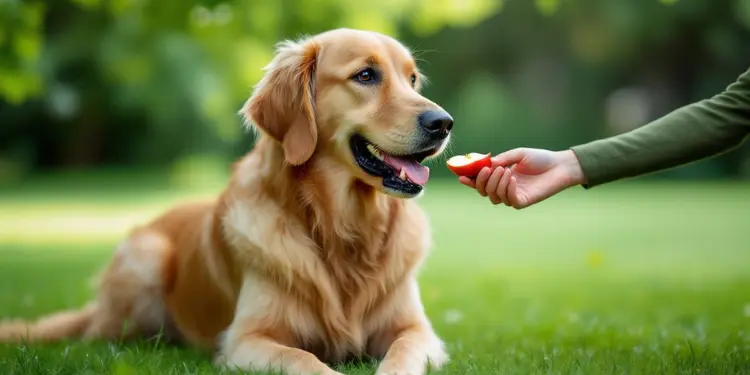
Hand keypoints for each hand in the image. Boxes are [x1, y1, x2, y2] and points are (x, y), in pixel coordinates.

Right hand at [458, 148, 585, 208]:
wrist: (559, 165)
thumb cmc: (540, 158)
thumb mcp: (518, 154)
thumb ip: (502, 159)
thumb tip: (486, 165)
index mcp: (500, 176)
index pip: (481, 182)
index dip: (470, 181)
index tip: (461, 176)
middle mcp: (504, 187)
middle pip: (484, 192)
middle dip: (482, 182)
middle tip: (487, 170)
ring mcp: (513, 195)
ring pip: (495, 197)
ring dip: (496, 184)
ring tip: (506, 171)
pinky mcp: (523, 201)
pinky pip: (509, 200)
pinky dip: (507, 190)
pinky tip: (512, 179)